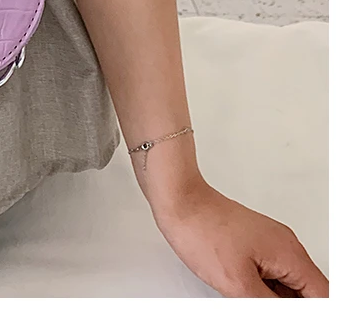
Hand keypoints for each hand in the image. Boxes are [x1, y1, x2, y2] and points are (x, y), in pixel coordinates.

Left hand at [153, 181, 327, 297]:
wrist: (177, 199)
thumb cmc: (201, 230)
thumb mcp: (238, 285)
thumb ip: (271, 306)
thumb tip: (287, 308)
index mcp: (289, 254)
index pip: (321, 294)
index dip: (311, 308)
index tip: (279, 305)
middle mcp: (284, 244)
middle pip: (305, 289)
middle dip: (286, 302)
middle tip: (253, 297)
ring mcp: (268, 240)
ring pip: (285, 282)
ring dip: (273, 296)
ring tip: (244, 293)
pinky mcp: (252, 240)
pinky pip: (268, 271)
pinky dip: (261, 286)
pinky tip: (241, 291)